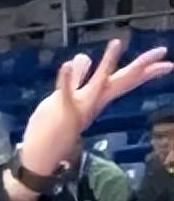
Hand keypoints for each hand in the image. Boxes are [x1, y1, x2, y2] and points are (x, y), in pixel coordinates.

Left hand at [14, 40, 171, 181]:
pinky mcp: (60, 109)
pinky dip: (66, 79)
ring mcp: (78, 106)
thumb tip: (83, 57)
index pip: (123, 81)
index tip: (167, 63)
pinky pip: (64, 92)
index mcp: (95, 99)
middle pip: (120, 81)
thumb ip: (76, 78)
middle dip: (141, 66)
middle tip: (162, 52)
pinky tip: (66, 64)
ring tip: (117, 42)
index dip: (145, 71)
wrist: (39, 158)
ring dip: (106, 63)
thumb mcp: (66, 98)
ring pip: (97, 83)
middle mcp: (92, 102)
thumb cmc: (52, 130)